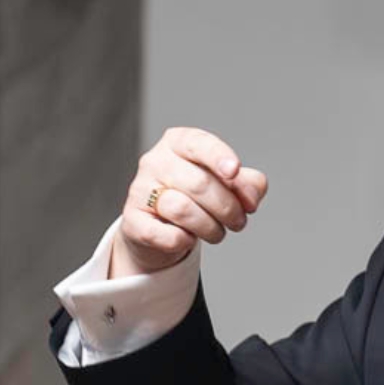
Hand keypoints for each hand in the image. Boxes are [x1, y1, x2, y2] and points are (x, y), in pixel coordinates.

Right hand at [112, 127, 268, 275]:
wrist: (162, 231)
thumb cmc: (197, 200)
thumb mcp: (226, 184)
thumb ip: (248, 183)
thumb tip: (251, 196)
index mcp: (178, 143)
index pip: (198, 143)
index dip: (219, 157)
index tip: (235, 172)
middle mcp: (155, 161)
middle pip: (199, 183)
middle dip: (228, 208)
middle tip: (238, 222)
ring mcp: (140, 190)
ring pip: (183, 210)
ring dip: (211, 228)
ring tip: (217, 233)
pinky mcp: (132, 221)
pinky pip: (166, 235)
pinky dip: (184, 241)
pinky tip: (188, 239)